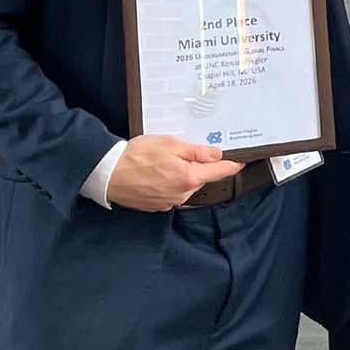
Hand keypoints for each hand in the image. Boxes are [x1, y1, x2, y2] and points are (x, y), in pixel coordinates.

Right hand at [106, 135, 243, 210]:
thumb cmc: (136, 156)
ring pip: (186, 185)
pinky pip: (171, 192)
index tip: (243, 160)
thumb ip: (196, 151)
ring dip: (182, 174)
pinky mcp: (157, 205)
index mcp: (189, 178)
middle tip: (184, 151)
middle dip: (198, 165)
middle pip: (201, 178)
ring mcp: (169, 201)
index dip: (233, 164)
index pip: (220, 171)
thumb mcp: (169, 144)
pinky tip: (156, 172)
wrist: (106, 173)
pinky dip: (169, 182)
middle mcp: (182, 194)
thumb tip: (218, 154)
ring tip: (164, 161)